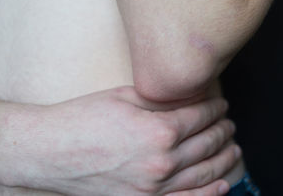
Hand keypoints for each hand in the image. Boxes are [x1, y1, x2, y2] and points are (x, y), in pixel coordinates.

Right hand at [0, 86, 239, 195]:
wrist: (48, 152)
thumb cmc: (81, 119)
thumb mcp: (123, 98)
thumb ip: (160, 100)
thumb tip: (188, 96)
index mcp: (158, 130)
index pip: (200, 117)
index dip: (215, 108)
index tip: (221, 104)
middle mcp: (161, 162)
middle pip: (206, 144)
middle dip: (223, 131)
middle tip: (229, 123)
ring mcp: (153, 188)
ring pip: (204, 173)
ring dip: (224, 160)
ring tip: (233, 149)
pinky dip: (209, 193)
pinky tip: (222, 184)